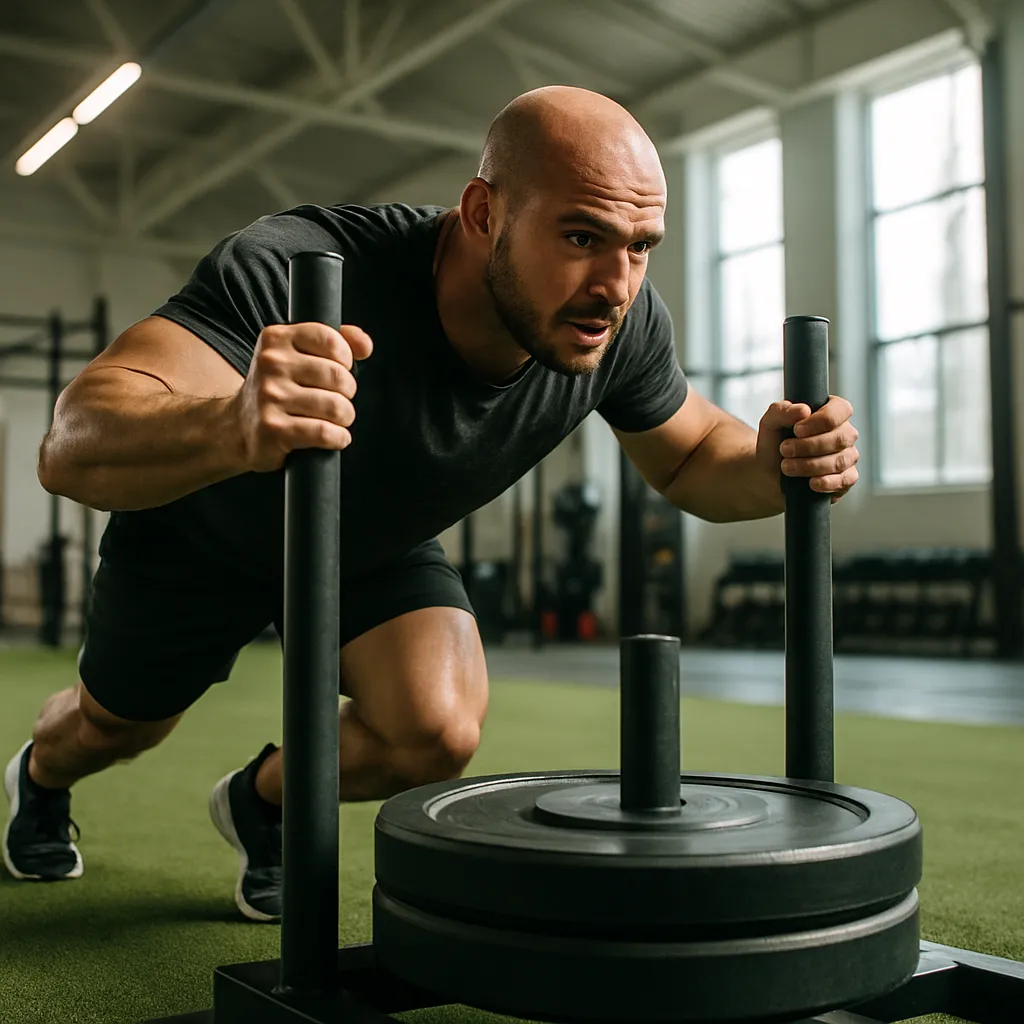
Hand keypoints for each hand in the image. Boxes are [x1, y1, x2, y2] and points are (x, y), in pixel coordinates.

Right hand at [232, 321, 372, 472]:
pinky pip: (324, 432)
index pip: (330, 341)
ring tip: (337, 419)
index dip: (346, 359)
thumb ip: (336, 341)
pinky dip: (339, 438)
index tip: (340, 370)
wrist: (238, 426)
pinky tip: (335, 437)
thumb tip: (365, 345)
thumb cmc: (278, 388)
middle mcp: (270, 364)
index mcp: (276, 338)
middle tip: (339, 399)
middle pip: (338, 376)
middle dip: (348, 393)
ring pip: (335, 406)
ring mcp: (270, 397)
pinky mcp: (273, 428)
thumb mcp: (298, 354)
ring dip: (345, 417)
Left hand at [756, 395, 859, 503]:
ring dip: (810, 465)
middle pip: (840, 438)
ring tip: (787, 467)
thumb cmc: (775, 444)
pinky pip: (846, 480)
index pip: (840, 410)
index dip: (820, 421)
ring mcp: (848, 455)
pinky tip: (811, 483)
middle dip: (809, 446)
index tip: (796, 430)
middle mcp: (844, 432)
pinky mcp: (847, 477)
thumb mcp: (770, 423)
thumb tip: (803, 410)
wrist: (770, 473)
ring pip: (840, 461)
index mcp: (831, 411)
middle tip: (784, 450)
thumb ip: (781, 411)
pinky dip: (827, 482)